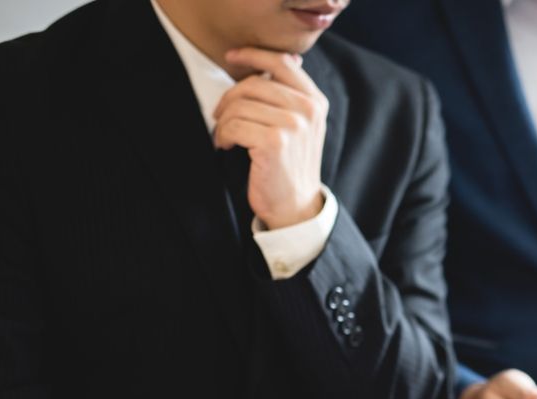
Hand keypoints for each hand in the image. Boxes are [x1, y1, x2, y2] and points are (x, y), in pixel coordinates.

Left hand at [213, 48, 328, 228]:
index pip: (282, 63)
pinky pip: (234, 125)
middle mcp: (308, 110)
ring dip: (224, 121)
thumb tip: (284, 59)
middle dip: (229, 98)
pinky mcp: (274, 142)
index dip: (253, 54)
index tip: (232, 56)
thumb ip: (292, 94)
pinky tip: (227, 145)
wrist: (295, 206)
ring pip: (240, 105)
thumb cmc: (290, 165)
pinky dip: (223, 135)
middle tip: (220, 116)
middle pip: (254, 83)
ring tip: (225, 136)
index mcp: (315, 102)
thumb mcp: (301, 125)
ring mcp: (293, 125)